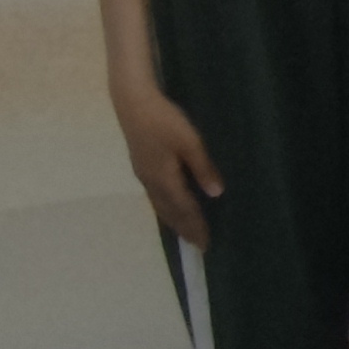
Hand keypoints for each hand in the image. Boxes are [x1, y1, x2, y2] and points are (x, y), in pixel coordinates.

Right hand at [113, 81, 222, 247]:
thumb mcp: (190, 142)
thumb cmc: (164, 121)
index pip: (184, 209)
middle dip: (184, 229)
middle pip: (170, 212)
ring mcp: (144, 174)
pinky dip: (166, 208)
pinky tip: (170, 206)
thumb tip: (216, 194)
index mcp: (164, 178)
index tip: (205, 244)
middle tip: (197, 245)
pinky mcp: (142, 166)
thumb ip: (203, 168)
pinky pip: (156, 196)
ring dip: (174, 220)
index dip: (195, 226)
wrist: (133, 103)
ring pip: (160, 205)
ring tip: (185, 232)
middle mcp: (151, 182)